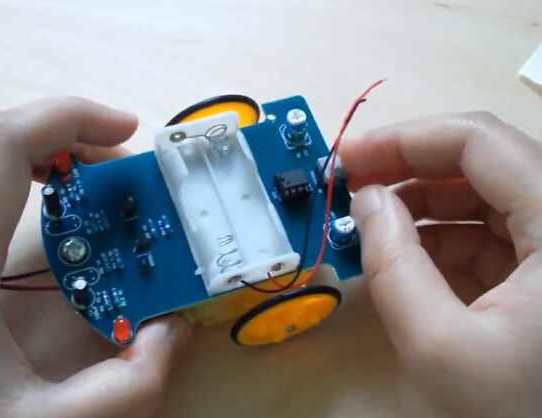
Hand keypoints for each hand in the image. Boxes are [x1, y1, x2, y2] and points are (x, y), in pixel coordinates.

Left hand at [0, 97, 191, 417]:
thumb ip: (126, 388)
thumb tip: (173, 332)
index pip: (0, 147)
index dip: (67, 117)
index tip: (125, 129)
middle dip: (62, 136)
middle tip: (114, 167)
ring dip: (30, 151)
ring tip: (80, 176)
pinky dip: (0, 170)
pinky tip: (28, 197)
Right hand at [341, 112, 541, 417]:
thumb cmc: (519, 412)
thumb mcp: (442, 348)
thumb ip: (394, 267)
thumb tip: (366, 200)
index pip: (480, 142)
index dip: (406, 139)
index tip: (349, 156)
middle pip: (483, 161)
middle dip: (408, 168)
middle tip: (352, 183)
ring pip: (485, 194)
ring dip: (422, 202)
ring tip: (373, 221)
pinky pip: (492, 229)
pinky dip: (443, 234)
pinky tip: (408, 252)